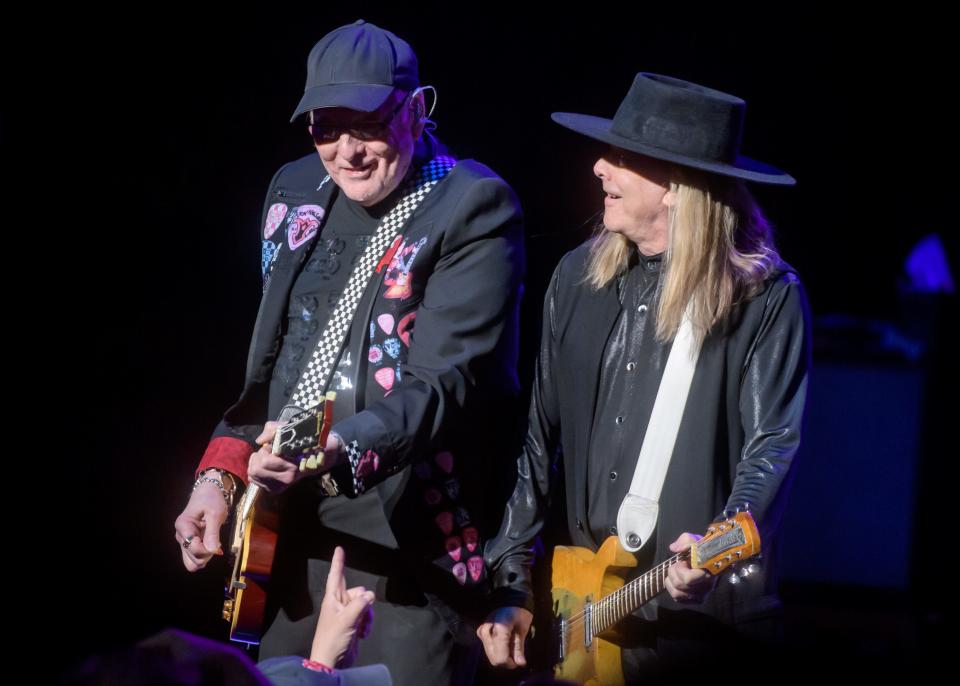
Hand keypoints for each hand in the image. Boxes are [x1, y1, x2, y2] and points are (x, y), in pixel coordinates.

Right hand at [174, 478, 229, 570]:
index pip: (194, 549)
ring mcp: (184, 540)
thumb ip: (213, 532)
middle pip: (192, 559)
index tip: (218, 543)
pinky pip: (194, 557)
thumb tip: (212, 551)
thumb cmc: (211, 499)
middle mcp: (180, 535)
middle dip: (207, 554)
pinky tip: (211, 543)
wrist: (208, 491)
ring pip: (192, 562)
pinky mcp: (189, 542)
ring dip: (205, 557)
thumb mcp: (216, 513)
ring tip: (213, 542)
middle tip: (216, 541)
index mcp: (183, 526)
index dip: (208, 550)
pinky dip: (204, 555)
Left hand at [248, 423, 343, 493]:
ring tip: (266, 457)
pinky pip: (255, 481)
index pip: (266, 461)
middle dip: (259, 456)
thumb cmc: (307, 440)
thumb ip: (272, 430)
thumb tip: (260, 441)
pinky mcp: (276, 489)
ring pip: (254, 476)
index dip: (266, 449)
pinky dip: (256, 472)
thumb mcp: (291, 428)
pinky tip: (265, 466)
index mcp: (292, 465)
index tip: (274, 444)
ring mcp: (282, 485)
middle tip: (268, 451)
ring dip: (256, 464)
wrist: (322, 456)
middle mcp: (287, 478)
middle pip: (256, 469)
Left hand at [310, 546, 374, 667]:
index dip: (338, 562)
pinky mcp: (353, 625)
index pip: (336, 576)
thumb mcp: (347, 619)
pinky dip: (367, 624)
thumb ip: (360, 604)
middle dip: (364, 602)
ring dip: (367, 616)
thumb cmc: (333, 637)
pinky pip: (365, 617)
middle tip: (361, 616)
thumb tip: (370, 595)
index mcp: (332, 599)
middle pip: (357, 592)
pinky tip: (363, 634)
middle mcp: (339, 604)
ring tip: (362, 628)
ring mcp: (346, 615)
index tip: (339, 548)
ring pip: (364, 605)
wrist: (331, 661)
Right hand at [477, 606, 532, 668]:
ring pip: (491, 656)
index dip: (511, 663)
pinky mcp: (481, 632)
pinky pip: (489, 649)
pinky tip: (504, 643)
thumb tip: (520, 663)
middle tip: (517, 654)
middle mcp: (487, 632)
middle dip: (507, 661)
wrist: (509, 597)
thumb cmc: (519, 611)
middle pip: (494, 660)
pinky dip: (497, 651)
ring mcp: (482, 632)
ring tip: (511, 646)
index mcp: (499, 630)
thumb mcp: (522, 628)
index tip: (519, 659)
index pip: (501, 658)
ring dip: (502, 656)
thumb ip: (519, 647)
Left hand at [665, 532, 716, 603]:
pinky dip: (673, 590)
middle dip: (673, 572)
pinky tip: (676, 582)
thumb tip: (673, 548)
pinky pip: (679, 600)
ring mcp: (702, 595)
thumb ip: (685, 541)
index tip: (682, 561)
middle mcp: (706, 587)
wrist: (714, 559)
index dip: (679, 569)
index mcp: (707, 572)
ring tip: (676, 574)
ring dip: (671, 582)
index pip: (688, 579)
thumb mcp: (695, 540)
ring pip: (677, 594)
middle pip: (680, 585)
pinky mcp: (698, 600)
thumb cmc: (703, 549)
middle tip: (677, 565)